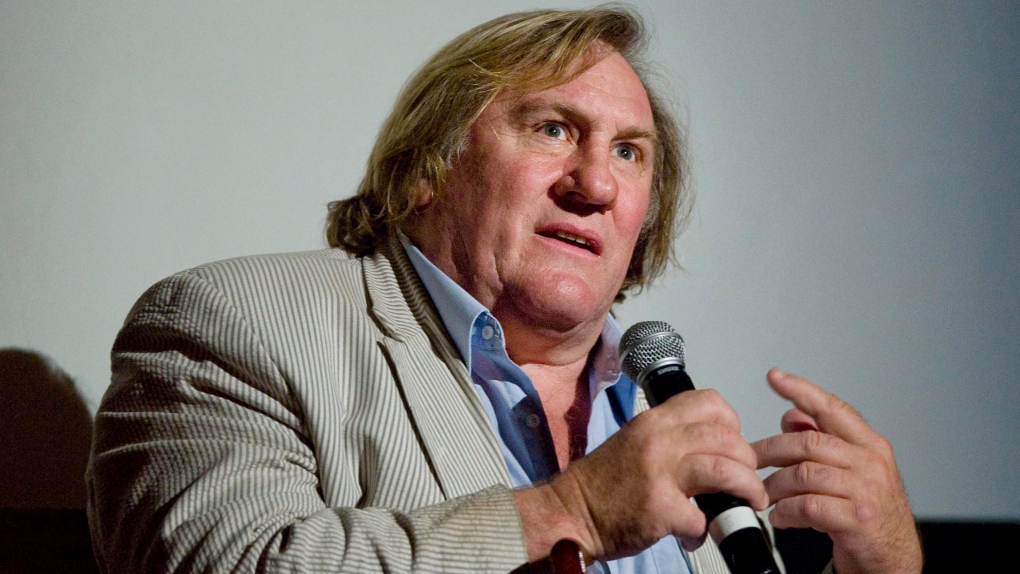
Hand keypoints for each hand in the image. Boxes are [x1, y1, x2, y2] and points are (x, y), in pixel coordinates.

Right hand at [514, 389, 767, 561]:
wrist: (570, 512)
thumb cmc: (603, 483)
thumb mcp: (636, 440)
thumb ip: (671, 436)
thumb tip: (714, 445)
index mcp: (654, 421)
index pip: (710, 403)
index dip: (731, 423)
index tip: (733, 442)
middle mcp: (658, 440)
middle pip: (727, 438)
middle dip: (747, 461)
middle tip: (746, 479)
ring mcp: (660, 474)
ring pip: (726, 470)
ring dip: (747, 490)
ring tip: (749, 502)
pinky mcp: (660, 509)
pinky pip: (704, 518)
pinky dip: (707, 530)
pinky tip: (696, 533)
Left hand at [752, 369, 922, 573]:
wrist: (895, 559)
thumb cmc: (869, 513)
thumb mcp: (853, 471)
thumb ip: (825, 442)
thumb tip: (792, 416)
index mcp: (870, 445)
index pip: (832, 408)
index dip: (801, 390)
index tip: (775, 377)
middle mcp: (871, 462)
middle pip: (807, 442)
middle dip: (770, 450)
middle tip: (749, 460)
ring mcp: (866, 490)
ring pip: (803, 473)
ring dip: (774, 485)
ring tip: (763, 495)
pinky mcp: (857, 519)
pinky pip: (808, 506)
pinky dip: (786, 512)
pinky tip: (779, 517)